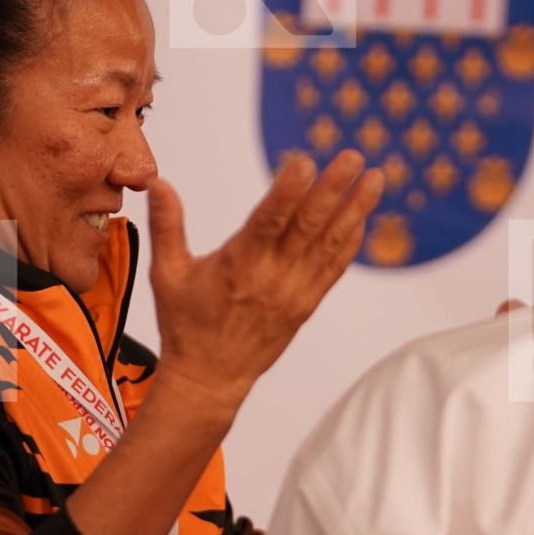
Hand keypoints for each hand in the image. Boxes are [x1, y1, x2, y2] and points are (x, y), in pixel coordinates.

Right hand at [146, 150, 384, 416]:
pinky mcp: (306, 305)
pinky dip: (350, 241)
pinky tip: (362, 215)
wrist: (210, 378)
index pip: (267, 222)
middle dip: (333, 189)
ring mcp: (294, 292)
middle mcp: (272, 278)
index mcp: (237, 266)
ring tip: (376, 178)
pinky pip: (334, 268)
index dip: (287, 191)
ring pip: (330, 244)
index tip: (304, 162)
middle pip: (308, 226)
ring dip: (355, 209)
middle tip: (353, 156)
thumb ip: (166, 225)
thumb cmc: (185, 324)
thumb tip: (157, 182)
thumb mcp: (166, 274)